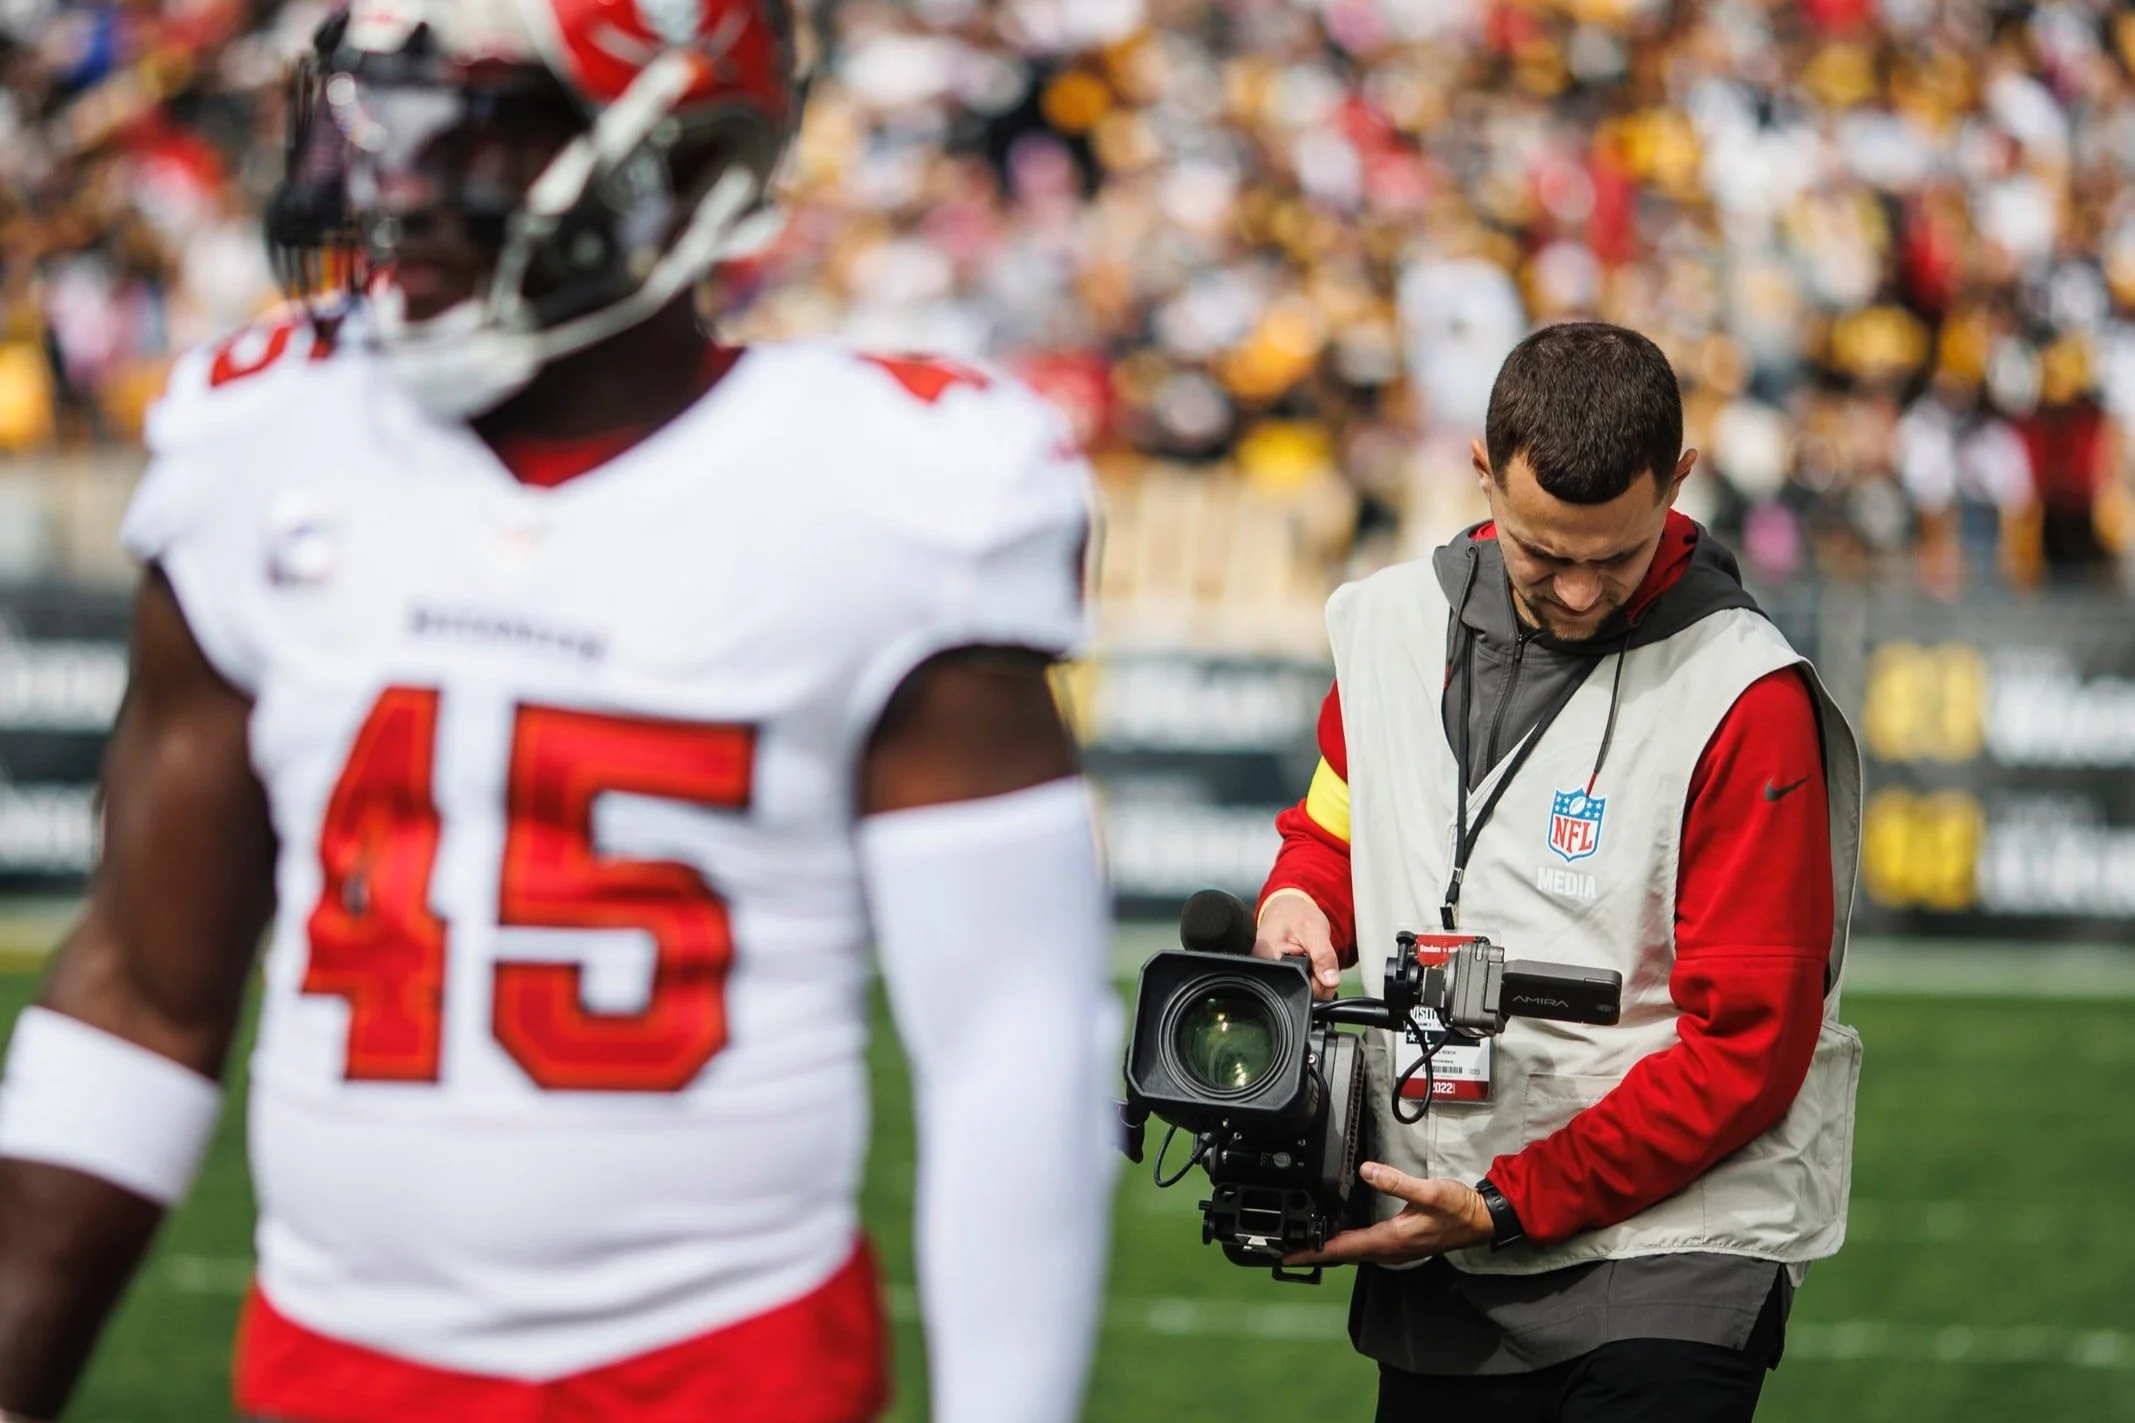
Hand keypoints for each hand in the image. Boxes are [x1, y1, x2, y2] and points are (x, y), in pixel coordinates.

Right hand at [1253, 889, 1341, 1000]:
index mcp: (1265, 959)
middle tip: (1314, 955)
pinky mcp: (1279, 977)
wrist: (1288, 909)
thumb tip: (1331, 980)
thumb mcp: (1313, 929)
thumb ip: (1323, 955)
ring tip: (1310, 957)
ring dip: (1314, 978)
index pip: (1295, 988)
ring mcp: (1271, 976)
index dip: (1316, 982)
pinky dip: (1310, 977)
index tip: (1320, 962)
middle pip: (1299, 992)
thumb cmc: (1295, 914)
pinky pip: (1300, 986)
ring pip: (1302, 991)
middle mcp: (1263, 971)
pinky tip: (1307, 963)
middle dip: (1315, 979)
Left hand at [1283, 1163, 1493, 1266]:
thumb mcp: (1429, 1191)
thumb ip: (1396, 1182)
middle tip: (1286, 1248)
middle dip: (1313, 1253)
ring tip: (1304, 1243)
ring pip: (1352, 1252)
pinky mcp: (1399, 1243)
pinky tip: (1337, 1235)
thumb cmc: (1458, 1208)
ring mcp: (1394, 1249)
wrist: (1481, 1220)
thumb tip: (1365, 1171)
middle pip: (1342, 1254)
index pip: (1342, 1249)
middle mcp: (1388, 1250)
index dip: (1313, 1252)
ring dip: (1328, 1250)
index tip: (1287, 1255)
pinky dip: (1344, 1244)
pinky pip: (1363, 1247)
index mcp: (1390, 1240)